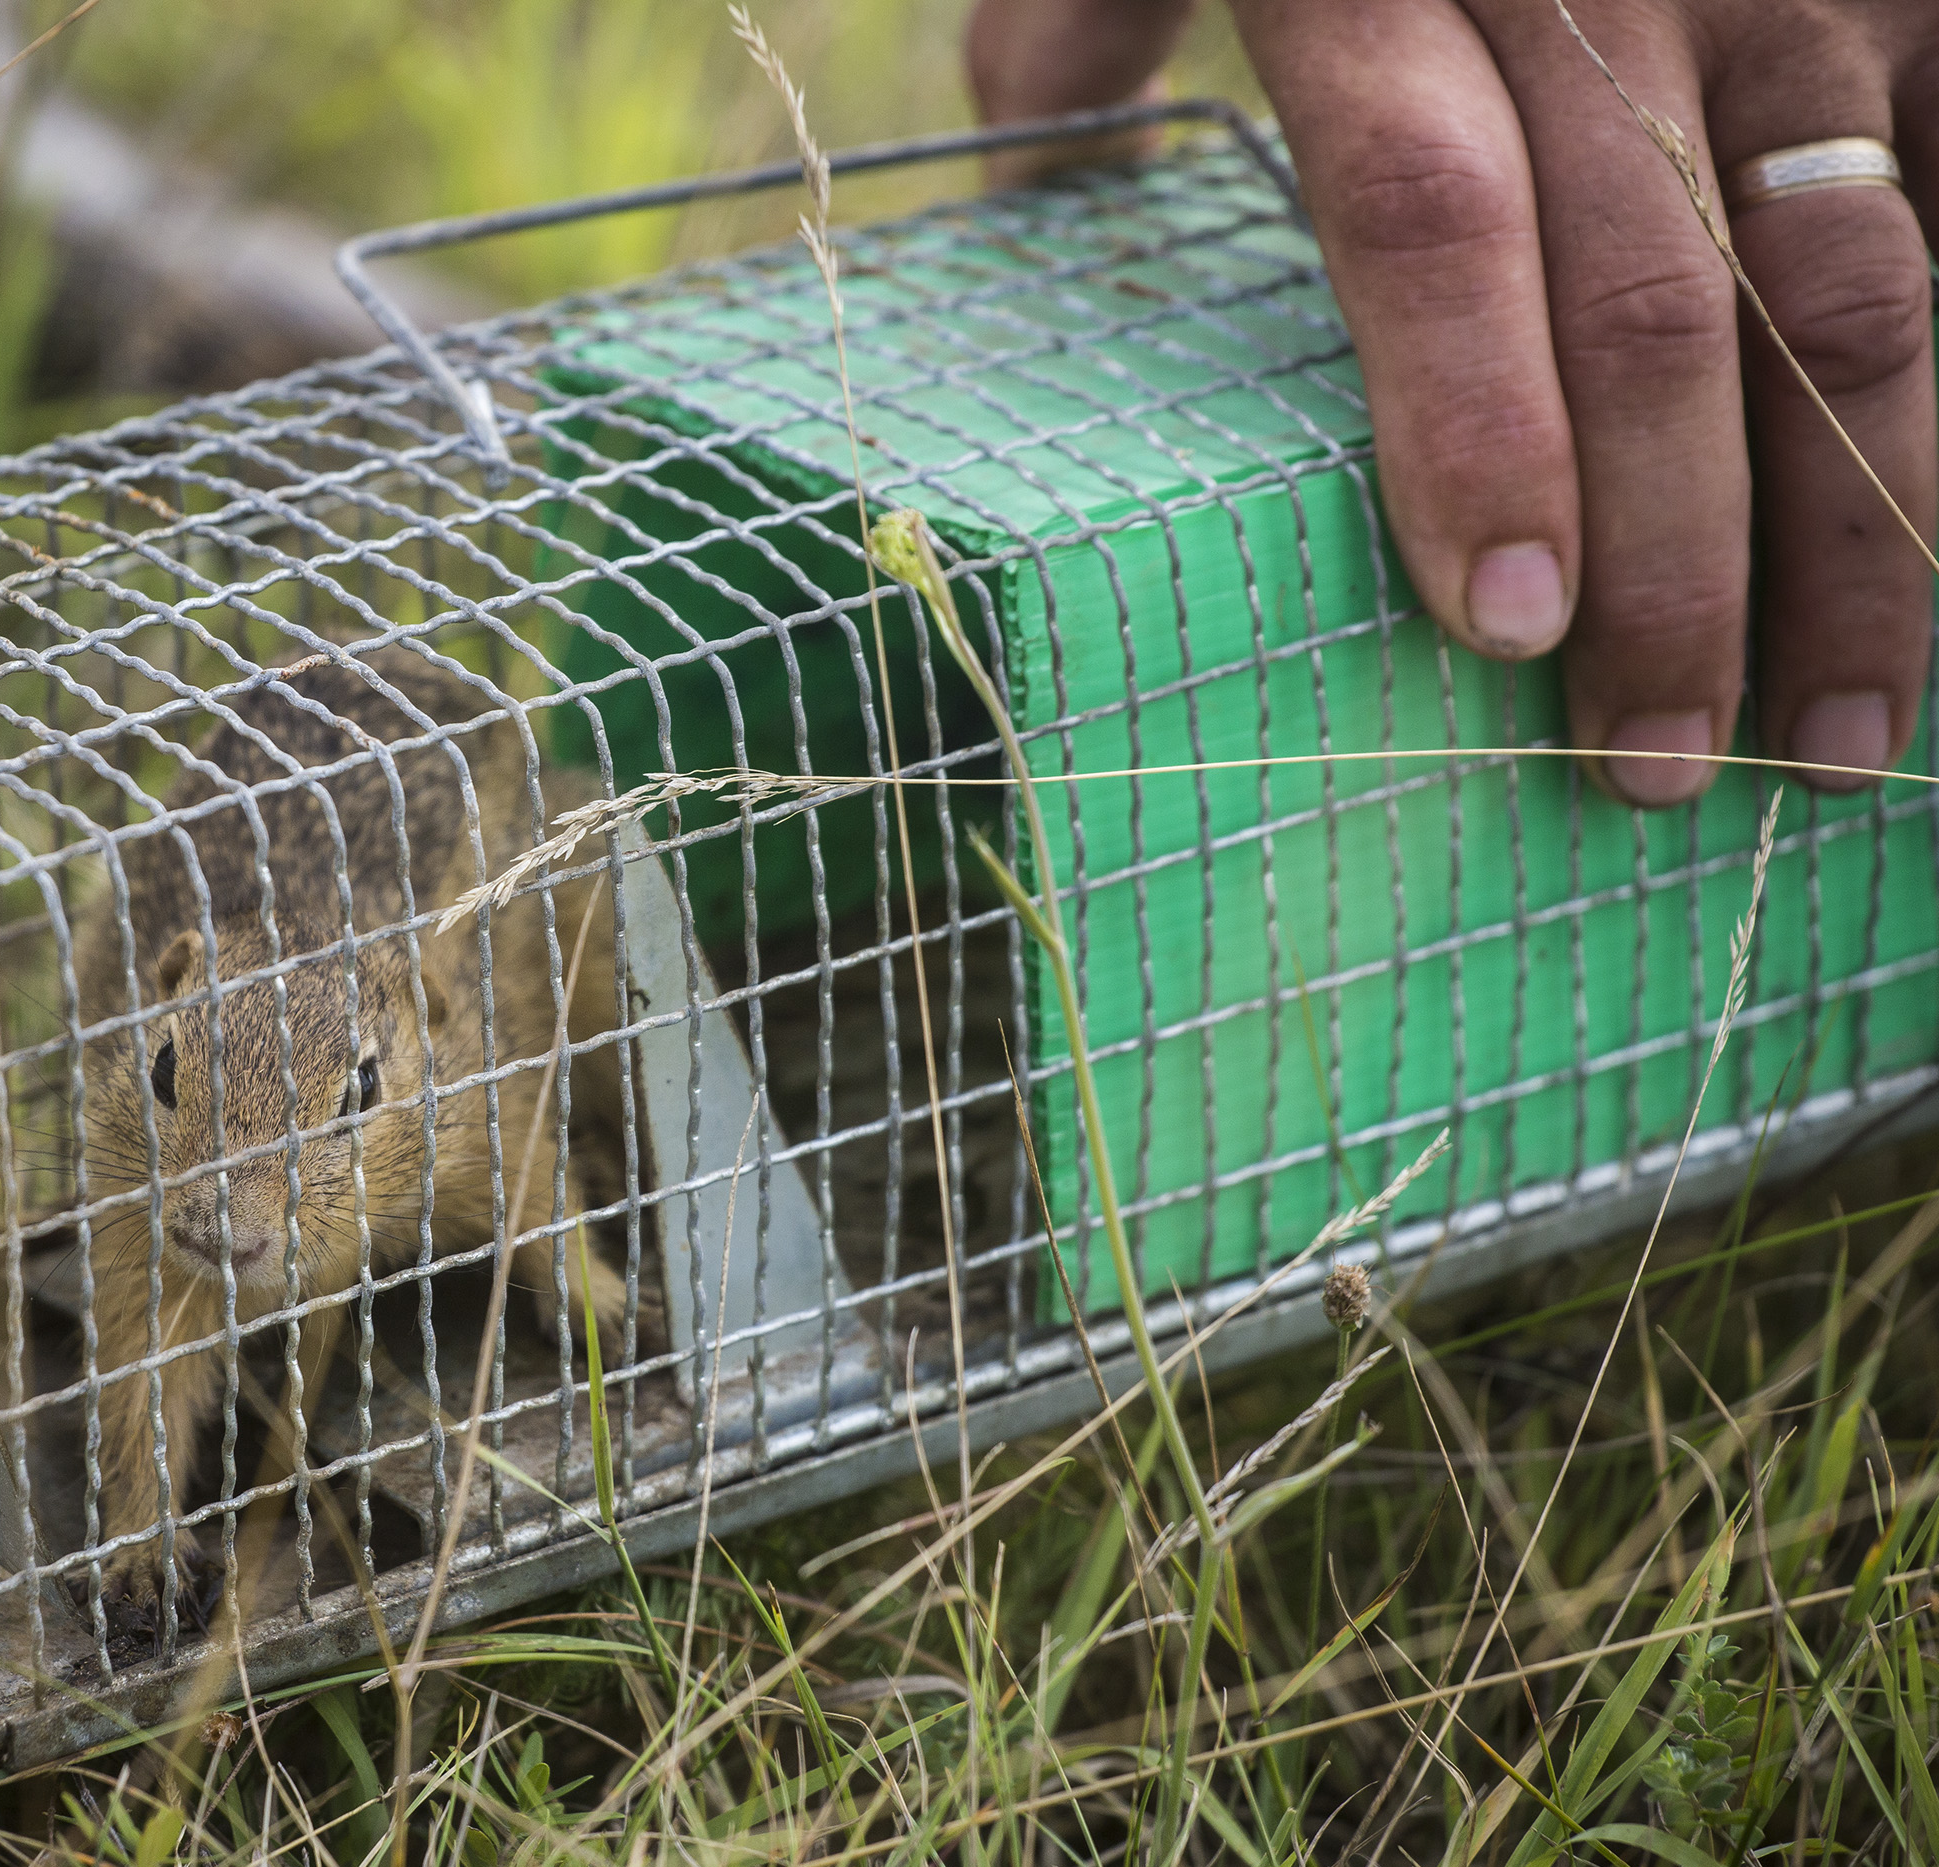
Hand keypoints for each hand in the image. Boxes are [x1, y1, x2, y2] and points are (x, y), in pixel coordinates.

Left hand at [966, 0, 1937, 806]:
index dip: (1475, 429)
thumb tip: (1031, 163)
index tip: (1499, 630)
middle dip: (1678, 566)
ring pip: (1857, 278)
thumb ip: (1088, 17)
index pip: (1430, 224)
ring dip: (1867, 524)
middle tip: (1660, 772)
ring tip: (1849, 731)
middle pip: (1655, 305)